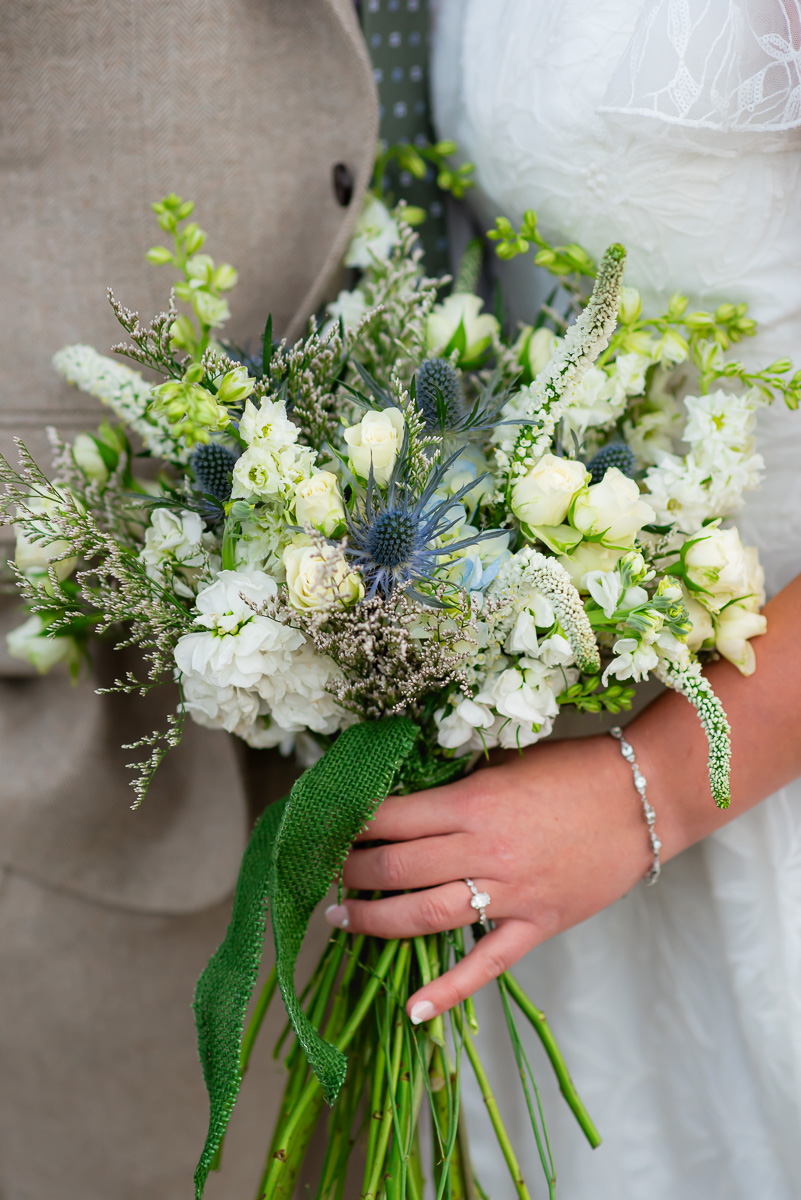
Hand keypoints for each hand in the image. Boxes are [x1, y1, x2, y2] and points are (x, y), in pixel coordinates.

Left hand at [326, 734, 652, 1024]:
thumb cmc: (571, 769)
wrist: (644, 796)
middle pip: (398, 868)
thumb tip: (401, 798)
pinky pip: (487, 963)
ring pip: (427, 915)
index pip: (391, 818)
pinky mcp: (538, 924)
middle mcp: (485, 850)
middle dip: (351, 870)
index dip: (352, 824)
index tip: (327, 826)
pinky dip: (449, 991)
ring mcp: (512, 892)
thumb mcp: (503, 763)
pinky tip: (413, 1011)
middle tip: (328, 870)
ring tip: (341, 918)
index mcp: (473, 803)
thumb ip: (455, 786)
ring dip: (376, 920)